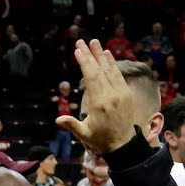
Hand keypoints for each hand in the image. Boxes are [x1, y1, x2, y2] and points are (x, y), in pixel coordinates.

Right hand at [55, 39, 135, 154]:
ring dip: (102, 55)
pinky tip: (107, 55)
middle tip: (82, 41)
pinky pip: (118, 75)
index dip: (84, 62)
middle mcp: (112, 95)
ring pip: (110, 70)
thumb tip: (58, 120)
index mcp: (100, 103)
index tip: (78, 50)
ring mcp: (121, 93)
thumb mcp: (84, 134)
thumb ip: (71, 125)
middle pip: (100, 70)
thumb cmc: (100, 139)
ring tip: (95, 43)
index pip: (91, 77)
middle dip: (90, 54)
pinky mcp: (126, 93)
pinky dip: (113, 64)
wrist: (124, 144)